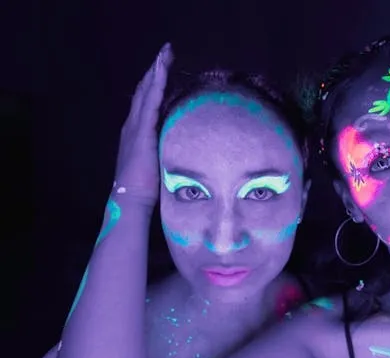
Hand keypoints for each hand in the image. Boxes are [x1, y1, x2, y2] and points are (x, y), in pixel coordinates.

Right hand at [113, 42, 173, 207]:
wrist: (130, 198)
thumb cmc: (146, 188)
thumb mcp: (157, 163)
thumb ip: (166, 151)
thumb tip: (184, 147)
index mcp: (136, 132)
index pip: (145, 101)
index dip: (154, 83)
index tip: (163, 67)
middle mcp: (132, 125)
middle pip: (143, 91)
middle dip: (155, 70)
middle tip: (166, 52)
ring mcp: (135, 127)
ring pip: (145, 92)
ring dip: (156, 71)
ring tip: (165, 54)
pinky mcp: (141, 132)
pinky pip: (149, 102)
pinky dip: (156, 85)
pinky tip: (162, 72)